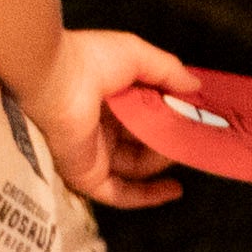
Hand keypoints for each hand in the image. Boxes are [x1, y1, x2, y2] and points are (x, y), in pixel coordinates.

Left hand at [29, 28, 186, 209]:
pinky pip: (121, 194)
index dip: (170, 118)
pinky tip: (174, 188)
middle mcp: (101, 127)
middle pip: (143, 143)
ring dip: (163, 161)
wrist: (53, 80)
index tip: (198, 121)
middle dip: (170, 141)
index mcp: (108, 97)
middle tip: (196, 139)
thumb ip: (167, 70)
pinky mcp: (88, 176)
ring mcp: (95, 153)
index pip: (145, 114)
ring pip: (138, 167)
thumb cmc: (92, 62)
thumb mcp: (137, 55)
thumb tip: (195, 87)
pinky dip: (148, 195)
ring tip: (183, 149)